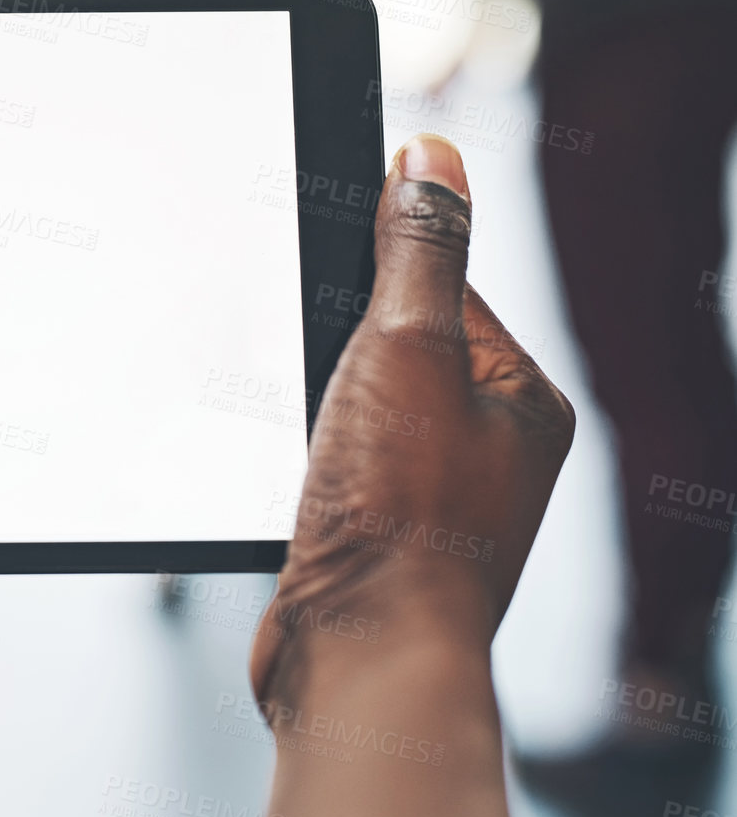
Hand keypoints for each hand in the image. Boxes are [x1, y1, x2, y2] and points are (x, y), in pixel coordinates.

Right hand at [251, 134, 574, 702]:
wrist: (359, 658)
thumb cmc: (398, 521)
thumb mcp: (406, 350)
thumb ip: (419, 250)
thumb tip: (434, 158)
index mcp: (520, 400)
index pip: (441, 289)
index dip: (375, 278)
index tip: (325, 284)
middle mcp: (488, 449)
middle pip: (392, 347)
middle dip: (337, 349)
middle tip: (315, 377)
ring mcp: (433, 498)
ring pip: (353, 409)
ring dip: (316, 410)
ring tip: (312, 440)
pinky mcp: (376, 536)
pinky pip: (332, 463)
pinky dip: (305, 460)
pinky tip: (296, 479)